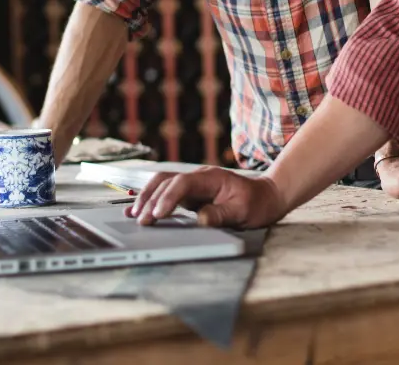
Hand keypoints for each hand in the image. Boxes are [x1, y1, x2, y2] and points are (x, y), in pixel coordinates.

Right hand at [126, 167, 285, 228]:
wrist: (266, 196)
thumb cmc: (256, 204)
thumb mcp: (243, 212)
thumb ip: (221, 215)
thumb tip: (200, 219)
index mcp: (212, 178)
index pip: (183, 183)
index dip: (168, 197)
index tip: (157, 214)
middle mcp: (199, 177)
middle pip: (167, 181)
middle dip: (151, 199)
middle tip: (140, 221)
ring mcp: (194, 184)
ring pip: (163, 183)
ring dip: (147, 197)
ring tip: (132, 215)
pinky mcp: (190, 193)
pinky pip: (166, 192)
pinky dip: (151, 199)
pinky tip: (139, 210)